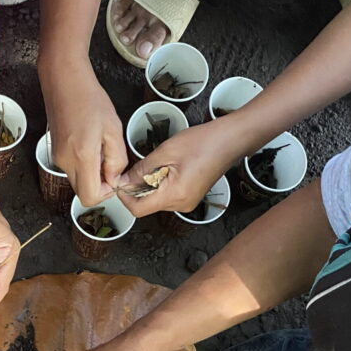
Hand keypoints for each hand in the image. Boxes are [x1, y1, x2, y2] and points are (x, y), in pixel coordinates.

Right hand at [40, 58, 127, 205]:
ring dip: (92, 173)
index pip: (90, 197)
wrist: (63, 80)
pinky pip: (72, 169)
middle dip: (99, 184)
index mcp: (82, 156)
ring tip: (100, 147)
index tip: (115, 176)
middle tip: (110, 162)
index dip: (106, 193)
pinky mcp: (55, 153)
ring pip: (78, 181)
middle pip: (83, 192)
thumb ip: (117, 159)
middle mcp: (65, 162)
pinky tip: (89, 142)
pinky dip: (83, 164)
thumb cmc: (90, 98)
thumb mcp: (113, 128)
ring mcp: (57, 158)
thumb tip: (115, 179)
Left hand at [117, 119, 240, 216]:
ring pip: (156, 200)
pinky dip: (160, 184)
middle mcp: (180, 205)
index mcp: (174, 195)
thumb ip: (141, 170)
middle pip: (146, 206)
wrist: (229, 140)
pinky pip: (167, 196)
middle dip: (137, 188)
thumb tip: (123, 182)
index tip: (121, 181)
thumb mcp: (165, 152)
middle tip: (138, 167)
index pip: (137, 210)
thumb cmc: (203, 142)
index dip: (124, 197)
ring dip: (149, 185)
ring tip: (159, 164)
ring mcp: (186, 203)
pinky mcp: (190, 198)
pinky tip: (167, 168)